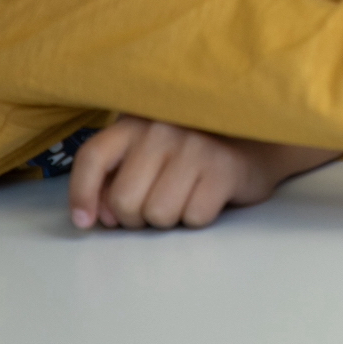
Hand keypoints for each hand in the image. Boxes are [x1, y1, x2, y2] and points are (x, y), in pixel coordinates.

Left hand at [67, 116, 339, 229]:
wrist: (259, 138)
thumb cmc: (195, 149)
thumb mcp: (151, 148)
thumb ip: (120, 175)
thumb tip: (100, 216)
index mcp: (136, 121)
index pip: (93, 157)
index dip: (82, 194)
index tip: (87, 222)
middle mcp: (162, 130)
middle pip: (124, 202)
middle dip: (135, 218)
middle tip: (154, 207)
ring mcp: (194, 148)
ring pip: (157, 215)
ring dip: (169, 219)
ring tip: (184, 197)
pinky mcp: (222, 170)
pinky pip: (193, 218)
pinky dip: (198, 217)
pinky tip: (208, 196)